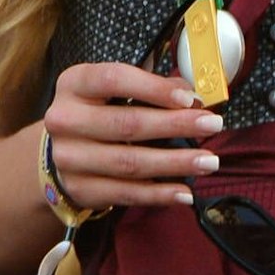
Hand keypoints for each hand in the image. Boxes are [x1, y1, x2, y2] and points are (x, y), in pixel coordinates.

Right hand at [39, 62, 223, 211]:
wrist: (61, 149)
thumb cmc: (97, 111)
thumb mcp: (112, 90)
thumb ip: (150, 88)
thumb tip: (190, 98)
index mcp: (73, 83)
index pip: (113, 80)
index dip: (153, 89)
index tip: (190, 99)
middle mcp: (64, 119)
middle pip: (126, 124)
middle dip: (175, 125)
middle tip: (212, 126)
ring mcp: (68, 157)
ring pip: (129, 162)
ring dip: (175, 163)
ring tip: (208, 161)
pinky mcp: (79, 188)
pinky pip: (126, 193)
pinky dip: (159, 194)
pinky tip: (185, 192)